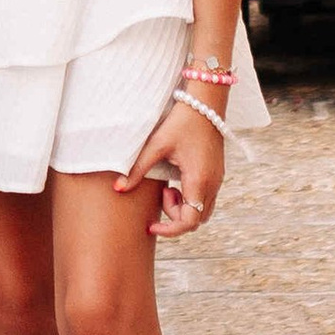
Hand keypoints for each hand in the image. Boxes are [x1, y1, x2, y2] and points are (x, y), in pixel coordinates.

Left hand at [120, 96, 225, 237]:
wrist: (205, 103)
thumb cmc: (181, 122)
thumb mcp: (157, 145)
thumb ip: (138, 169)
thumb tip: (118, 188)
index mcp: (198, 180)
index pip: (189, 221)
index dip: (170, 230)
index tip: (152, 226)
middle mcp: (212, 184)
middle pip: (196, 220)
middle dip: (174, 215)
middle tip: (160, 192)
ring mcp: (217, 180)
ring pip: (202, 211)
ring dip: (183, 207)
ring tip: (167, 186)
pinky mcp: (216, 175)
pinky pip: (205, 199)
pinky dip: (189, 199)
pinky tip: (175, 180)